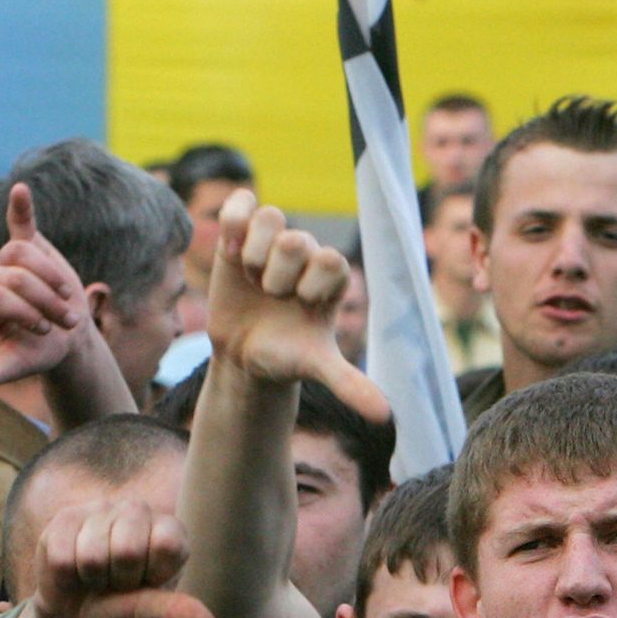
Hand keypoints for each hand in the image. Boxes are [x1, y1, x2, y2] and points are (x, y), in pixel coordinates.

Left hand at [0, 185, 86, 400]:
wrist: (66, 337)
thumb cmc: (38, 353)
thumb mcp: (15, 366)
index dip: (21, 310)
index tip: (44, 329)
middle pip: (10, 274)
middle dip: (42, 299)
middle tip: (65, 320)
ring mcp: (6, 261)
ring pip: (23, 251)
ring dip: (51, 275)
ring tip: (67, 298)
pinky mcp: (28, 246)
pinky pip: (20, 224)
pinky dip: (21, 207)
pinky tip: (20, 190)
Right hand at [13, 498, 219, 617]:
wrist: (73, 616)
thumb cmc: (120, 610)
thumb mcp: (149, 612)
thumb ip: (178, 612)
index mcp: (170, 530)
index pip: (165, 544)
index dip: (149, 575)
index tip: (144, 585)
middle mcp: (140, 510)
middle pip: (127, 550)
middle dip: (117, 580)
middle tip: (115, 583)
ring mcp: (102, 508)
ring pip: (92, 554)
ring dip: (90, 578)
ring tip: (94, 577)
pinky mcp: (67, 516)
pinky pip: (62, 555)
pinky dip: (65, 576)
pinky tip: (72, 570)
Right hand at [209, 192, 389, 422]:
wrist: (243, 353)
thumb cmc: (284, 355)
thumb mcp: (314, 366)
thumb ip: (347, 383)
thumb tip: (386, 416)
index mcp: (331, 278)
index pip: (333, 260)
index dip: (311, 286)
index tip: (301, 307)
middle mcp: (305, 254)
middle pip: (299, 240)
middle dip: (279, 275)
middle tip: (271, 296)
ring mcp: (272, 241)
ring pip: (271, 217)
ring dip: (256, 251)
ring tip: (250, 275)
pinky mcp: (241, 233)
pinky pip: (242, 201)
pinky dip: (234, 219)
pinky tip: (230, 250)